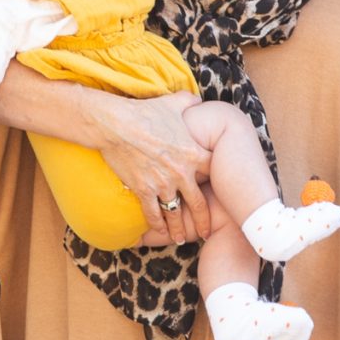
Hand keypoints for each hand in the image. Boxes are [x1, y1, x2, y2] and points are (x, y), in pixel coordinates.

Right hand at [93, 91, 212, 245]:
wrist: (116, 124)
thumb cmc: (146, 112)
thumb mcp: (175, 102)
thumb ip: (191, 102)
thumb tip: (200, 101)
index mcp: (193, 153)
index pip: (214, 173)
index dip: (218, 184)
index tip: (223, 195)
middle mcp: (181, 172)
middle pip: (199, 202)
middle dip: (204, 220)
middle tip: (207, 231)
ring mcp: (162, 183)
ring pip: (176, 213)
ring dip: (179, 229)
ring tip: (181, 239)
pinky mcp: (143, 190)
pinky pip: (153, 213)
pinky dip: (156, 225)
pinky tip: (159, 233)